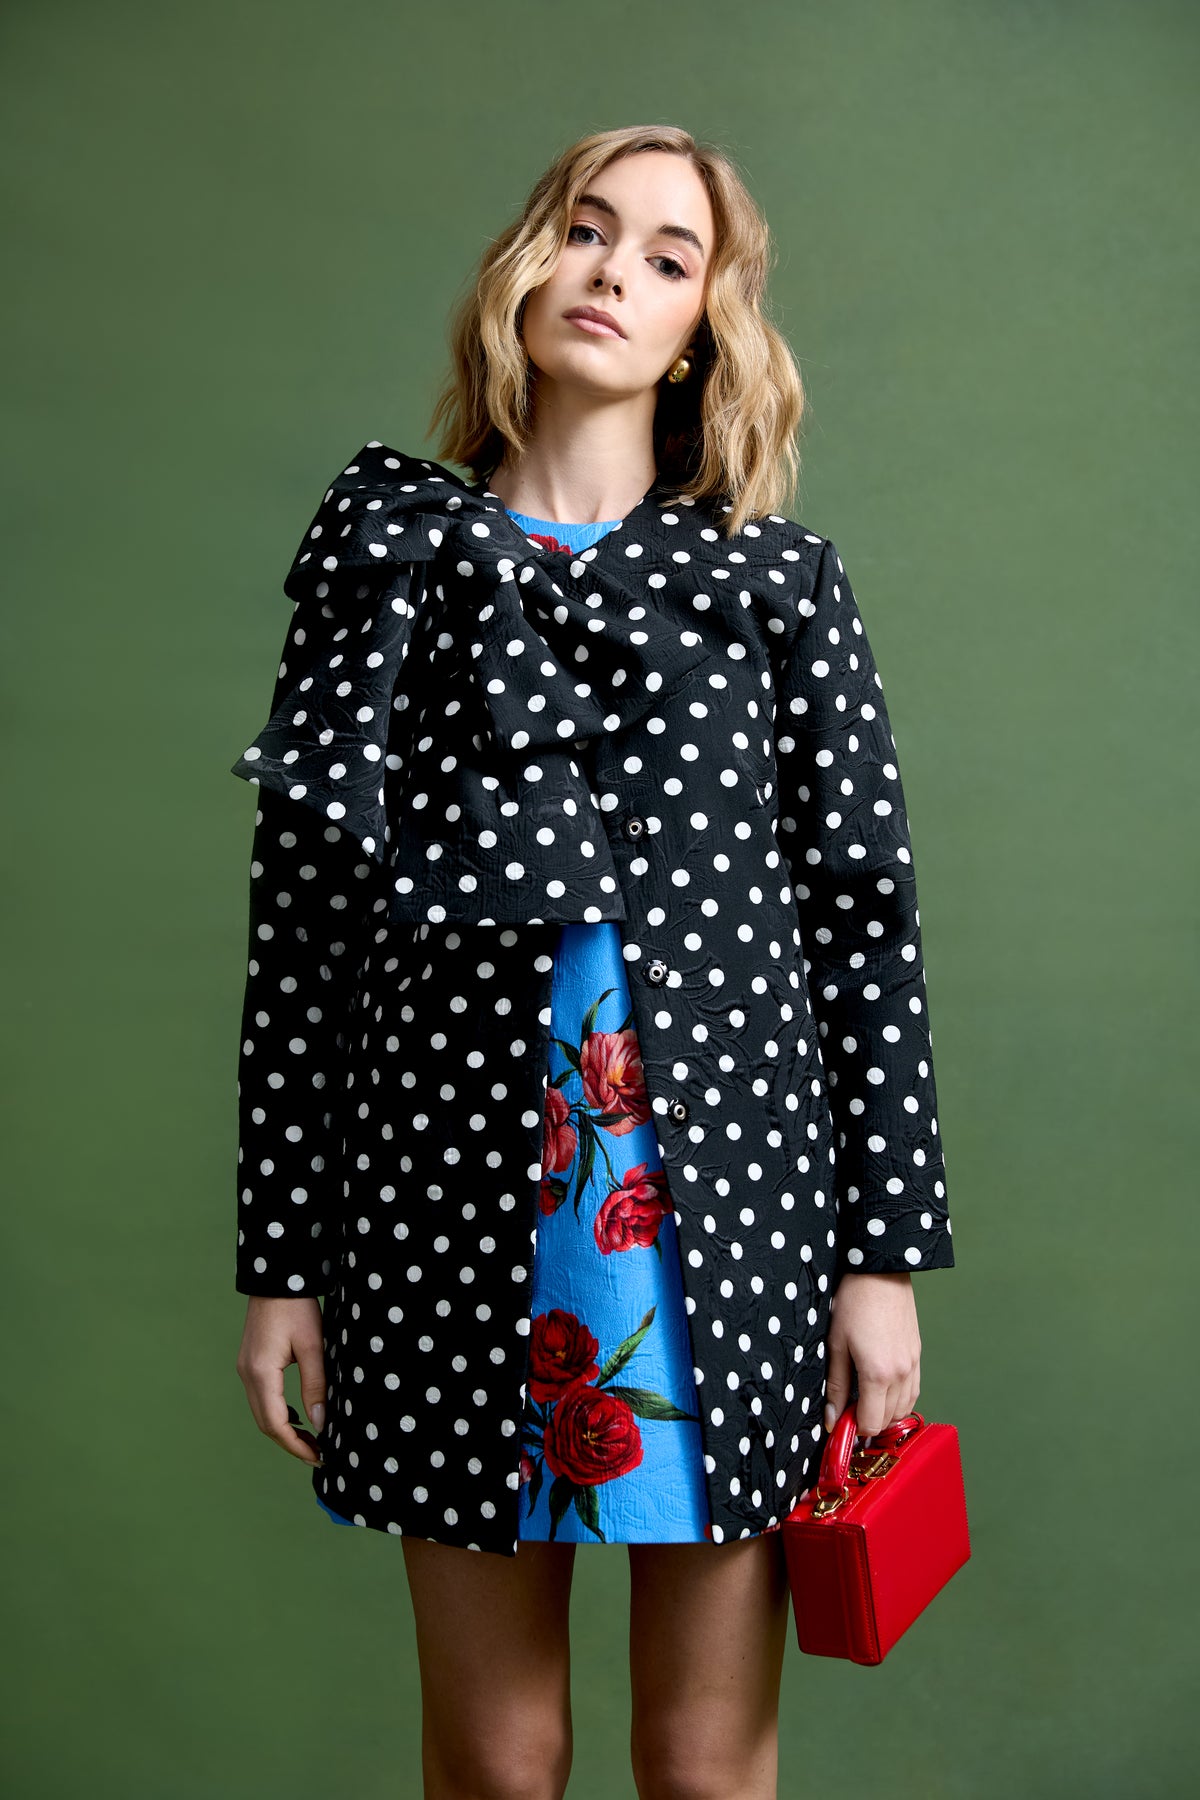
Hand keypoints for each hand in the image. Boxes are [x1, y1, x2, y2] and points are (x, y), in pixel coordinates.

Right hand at [236, 1296, 327, 1466]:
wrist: (276, 1276)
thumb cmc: (297, 1307)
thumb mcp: (313, 1346)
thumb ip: (315, 1385)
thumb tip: (319, 1423)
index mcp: (260, 1373)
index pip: (276, 1424)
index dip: (296, 1446)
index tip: (319, 1457)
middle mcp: (247, 1375)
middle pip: (265, 1423)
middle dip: (291, 1443)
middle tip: (318, 1455)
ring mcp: (245, 1369)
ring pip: (262, 1412)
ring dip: (284, 1430)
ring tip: (311, 1440)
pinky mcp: (250, 1363)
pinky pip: (261, 1398)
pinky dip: (278, 1413)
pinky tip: (297, 1416)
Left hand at [823, 1271, 920, 1440]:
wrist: (880, 1272)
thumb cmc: (854, 1302)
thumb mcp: (836, 1344)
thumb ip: (836, 1385)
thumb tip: (832, 1418)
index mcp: (877, 1374)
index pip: (871, 1423)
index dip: (853, 1427)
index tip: (840, 1420)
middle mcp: (901, 1374)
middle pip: (889, 1420)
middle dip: (868, 1420)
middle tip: (848, 1406)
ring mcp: (913, 1365)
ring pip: (904, 1409)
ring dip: (885, 1411)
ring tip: (864, 1395)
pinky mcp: (918, 1355)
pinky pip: (914, 1391)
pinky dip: (899, 1398)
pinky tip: (883, 1387)